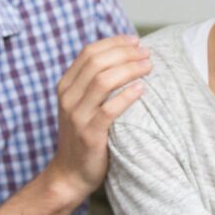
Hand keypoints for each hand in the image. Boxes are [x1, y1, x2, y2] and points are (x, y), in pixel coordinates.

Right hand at [52, 35, 151, 199]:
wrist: (70, 174)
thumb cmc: (85, 135)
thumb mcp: (82, 104)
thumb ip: (95, 82)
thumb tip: (125, 55)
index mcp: (66, 85)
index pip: (89, 52)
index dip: (114, 43)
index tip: (136, 41)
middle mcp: (68, 97)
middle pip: (97, 62)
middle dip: (125, 53)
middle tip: (147, 54)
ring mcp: (77, 116)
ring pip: (103, 81)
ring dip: (129, 69)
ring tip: (148, 67)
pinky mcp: (89, 134)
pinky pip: (109, 110)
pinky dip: (126, 96)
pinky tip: (142, 89)